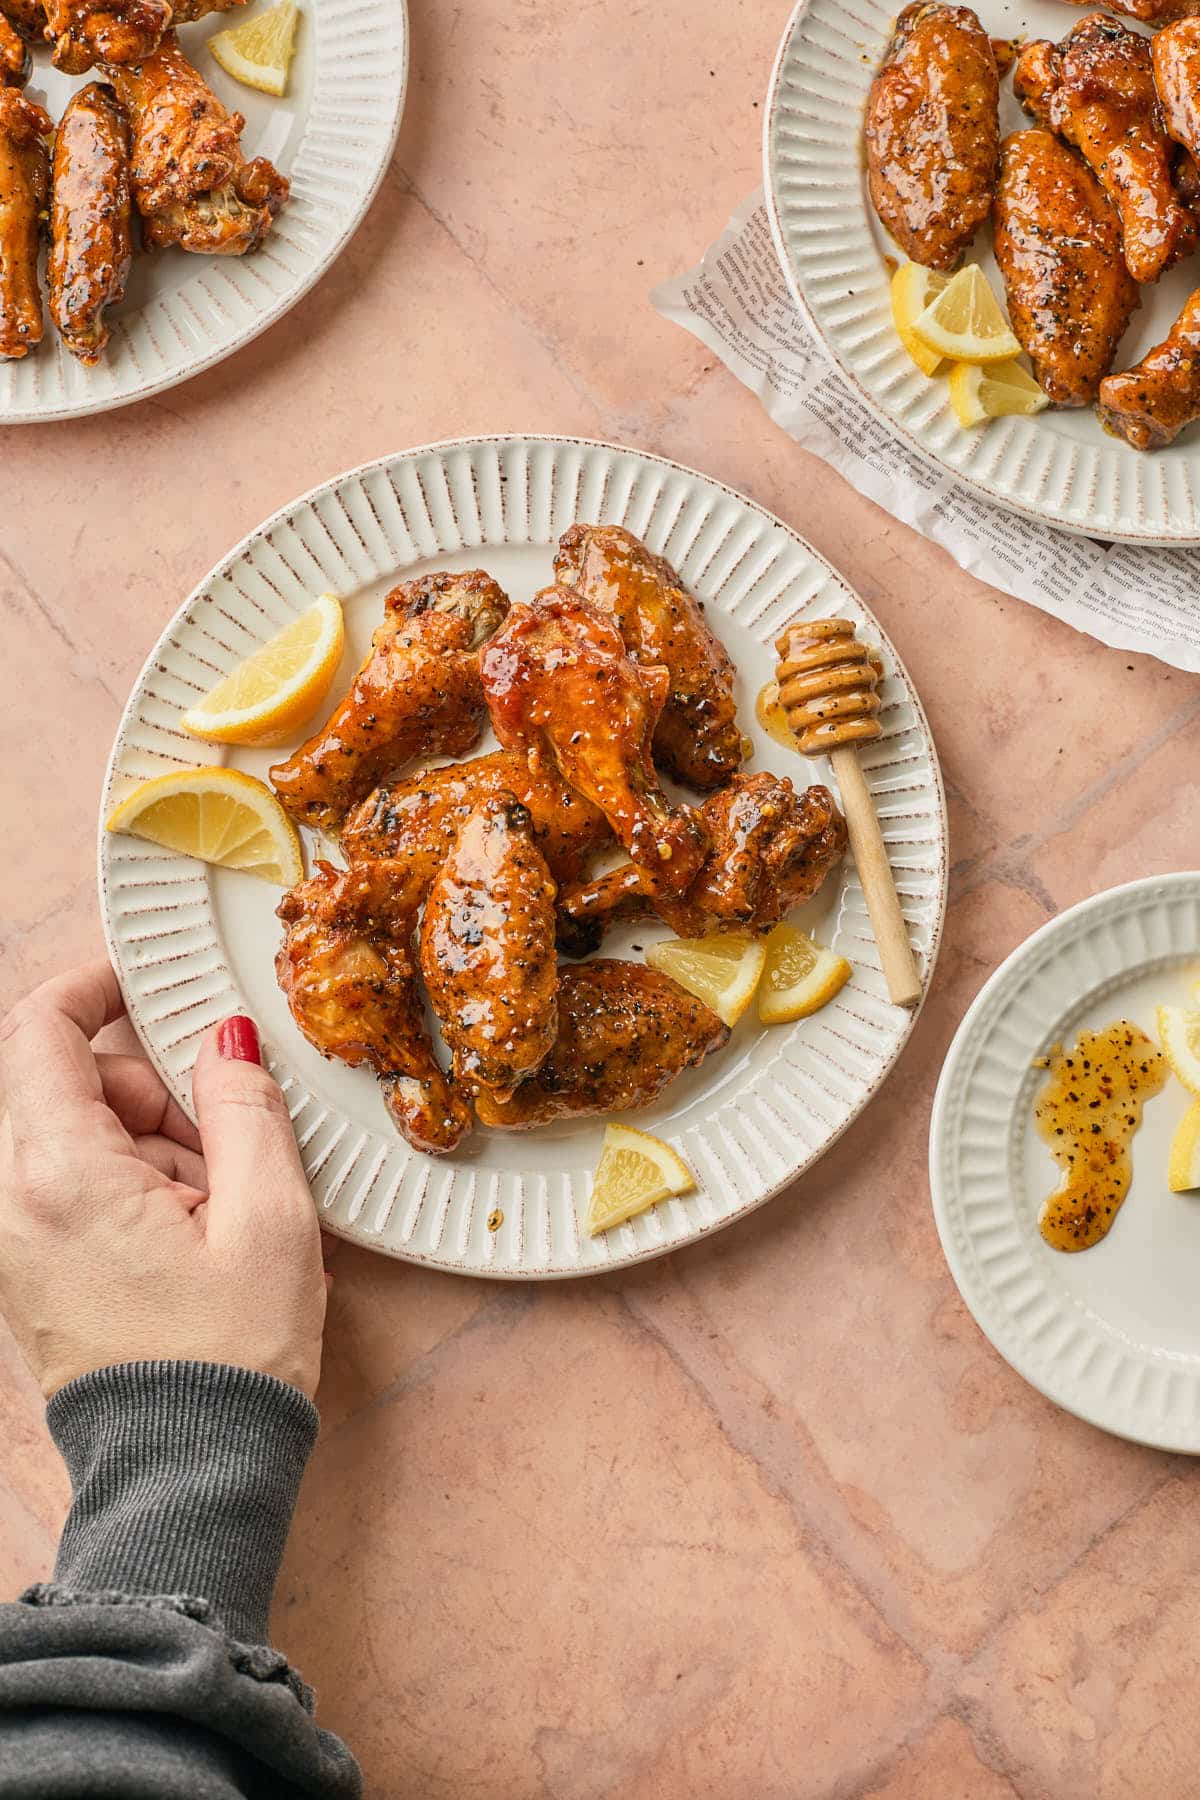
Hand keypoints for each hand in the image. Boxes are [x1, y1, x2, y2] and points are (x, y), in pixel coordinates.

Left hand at [0, 960, 326, 1398]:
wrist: (192, 1476)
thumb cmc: (231, 1357)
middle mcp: (13, 1206)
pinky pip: (71, 1191)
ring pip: (73, 1139)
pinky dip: (131, 1187)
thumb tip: (223, 1041)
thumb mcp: (267, 1217)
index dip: (92, 987)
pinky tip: (193, 1233)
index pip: (39, 1033)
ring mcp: (16, 1245)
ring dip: (147, 1143)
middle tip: (223, 1139)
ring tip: (219, 1208)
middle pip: (65, 1087)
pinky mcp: (32, 1277)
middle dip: (147, 1089)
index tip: (144, 982)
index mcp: (59, 1178)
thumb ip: (244, 1108)